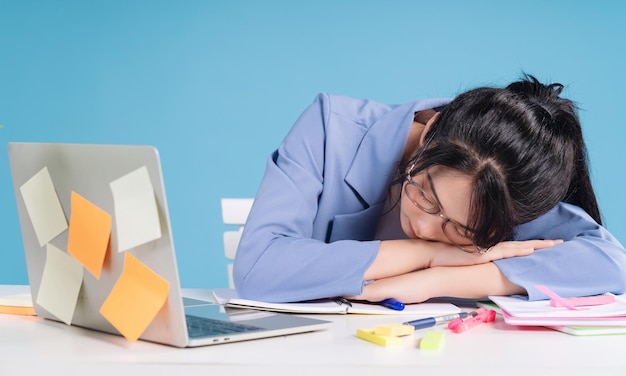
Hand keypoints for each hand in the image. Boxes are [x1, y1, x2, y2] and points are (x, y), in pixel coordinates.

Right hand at [429, 239, 562, 267]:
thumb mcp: (468, 260)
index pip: (517, 247)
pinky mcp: (484, 254)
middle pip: (523, 245)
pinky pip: (506, 252)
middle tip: (560, 243)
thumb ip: (480, 260)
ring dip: (536, 246)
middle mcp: (494, 248)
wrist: (434, 255)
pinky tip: (531, 250)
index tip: (548, 245)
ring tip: (554, 245)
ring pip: (519, 247)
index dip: (533, 245)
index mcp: (492, 250)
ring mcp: (490, 250)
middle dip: (542, 244)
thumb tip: (487, 267)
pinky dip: (519, 250)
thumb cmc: (448, 259)